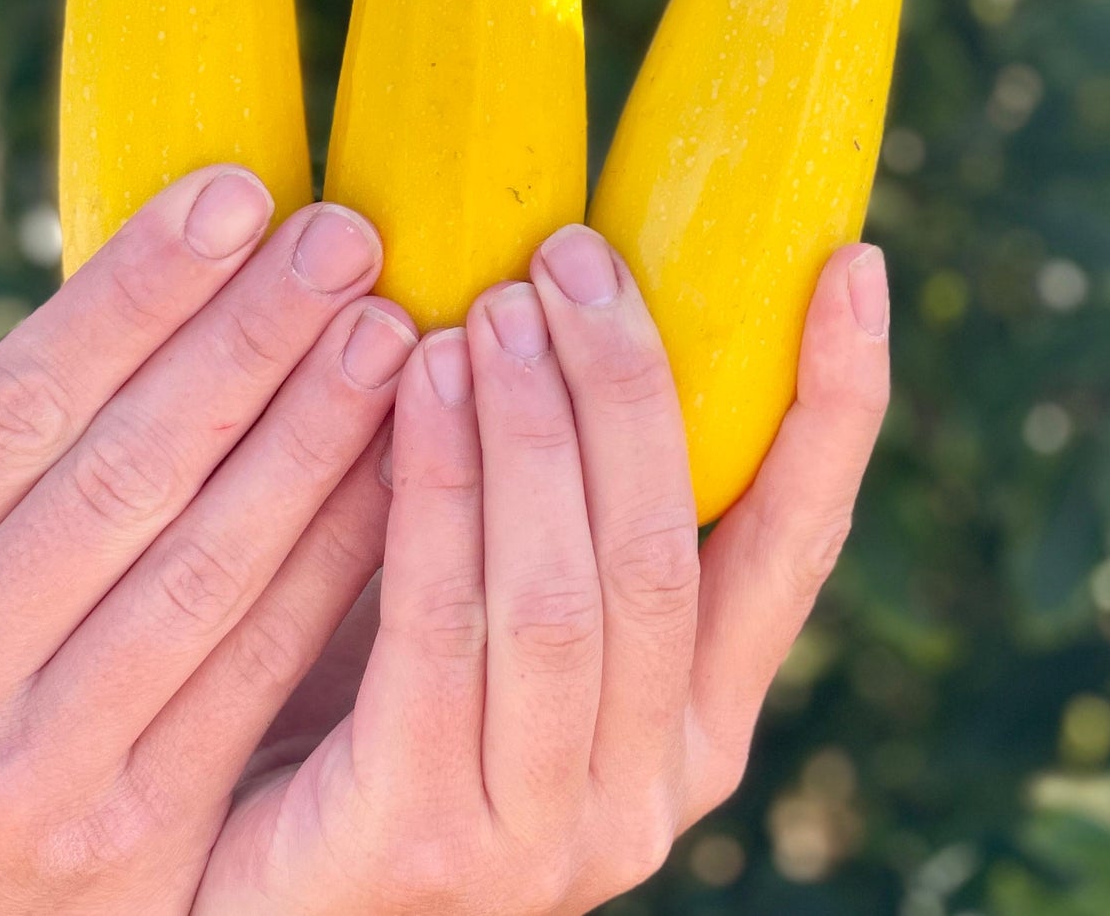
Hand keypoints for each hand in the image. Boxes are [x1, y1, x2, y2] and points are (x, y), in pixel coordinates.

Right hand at [0, 168, 417, 915]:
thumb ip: (28, 464)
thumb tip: (192, 274)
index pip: (21, 399)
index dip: (138, 286)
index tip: (239, 191)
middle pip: (121, 470)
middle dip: (247, 339)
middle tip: (344, 235)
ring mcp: (36, 773)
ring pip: (203, 565)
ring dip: (312, 435)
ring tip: (387, 329)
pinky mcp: (138, 845)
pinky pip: (258, 670)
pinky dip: (336, 559)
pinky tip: (402, 470)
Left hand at [196, 231, 889, 915]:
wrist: (256, 875)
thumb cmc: (371, 692)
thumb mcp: (503, 595)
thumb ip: (561, 499)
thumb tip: (579, 283)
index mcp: (699, 722)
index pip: (797, 547)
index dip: (834, 404)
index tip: (852, 264)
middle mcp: (648, 788)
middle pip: (667, 553)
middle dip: (630, 386)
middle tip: (573, 255)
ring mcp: (542, 834)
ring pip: (565, 593)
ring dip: (535, 426)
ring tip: (494, 303)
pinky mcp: (421, 838)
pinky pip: (442, 629)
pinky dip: (440, 487)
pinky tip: (416, 382)